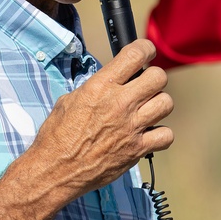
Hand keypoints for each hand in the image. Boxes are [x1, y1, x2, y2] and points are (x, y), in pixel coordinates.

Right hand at [23, 38, 173, 198]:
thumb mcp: (69, 100)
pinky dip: (161, 135)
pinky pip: (166, 136)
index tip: (145, 52)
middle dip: (154, 77)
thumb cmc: (56, 136)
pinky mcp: (137, 149)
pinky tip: (149, 134)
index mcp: (101, 87)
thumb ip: (94, 88)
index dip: (145, 49)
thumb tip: (108, 82)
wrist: (54, 170)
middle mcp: (120, 103)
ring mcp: (131, 127)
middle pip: (159, 77)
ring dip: (158, 104)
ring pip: (166, 103)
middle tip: (145, 85)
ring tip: (147, 110)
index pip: (135, 55)